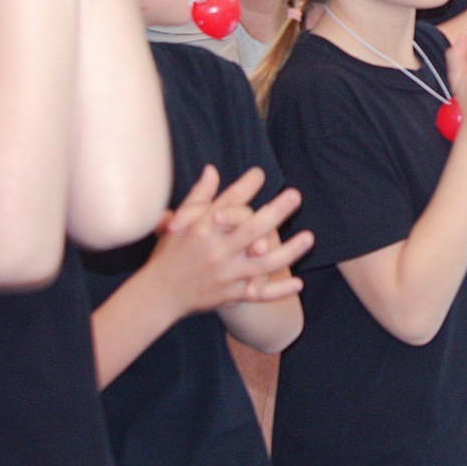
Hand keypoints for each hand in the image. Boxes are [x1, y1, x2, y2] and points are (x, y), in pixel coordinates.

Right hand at [149, 166, 311, 317]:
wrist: (158, 296)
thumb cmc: (170, 253)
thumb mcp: (178, 223)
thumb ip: (199, 197)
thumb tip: (212, 169)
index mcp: (201, 229)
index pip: (227, 204)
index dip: (245, 187)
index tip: (260, 173)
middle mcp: (215, 250)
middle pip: (251, 229)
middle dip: (276, 212)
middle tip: (295, 195)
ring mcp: (225, 274)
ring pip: (263, 263)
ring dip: (289, 251)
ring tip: (309, 237)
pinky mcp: (230, 295)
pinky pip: (259, 294)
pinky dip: (279, 291)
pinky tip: (299, 283)